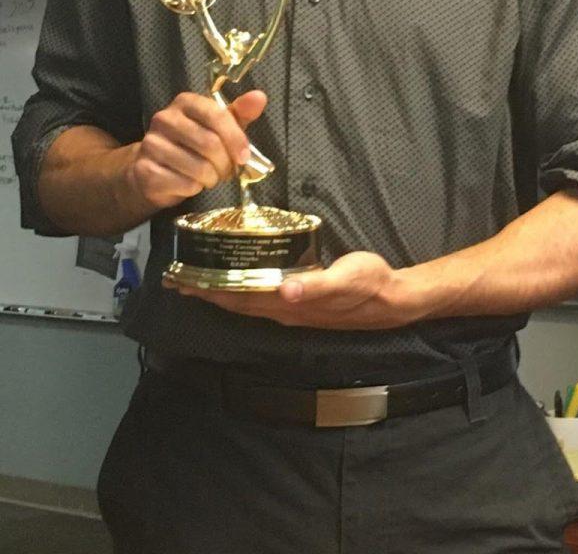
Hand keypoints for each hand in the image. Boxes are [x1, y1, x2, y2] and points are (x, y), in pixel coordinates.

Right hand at [129, 89, 266, 209]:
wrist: (153, 169)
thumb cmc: (193, 144)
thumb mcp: (219, 126)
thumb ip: (240, 112)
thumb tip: (260, 97)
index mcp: (185, 102)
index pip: (216, 116)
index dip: (235, 138)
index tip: (244, 156)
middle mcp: (164, 118)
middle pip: (209, 144)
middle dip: (225, 164)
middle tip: (226, 171)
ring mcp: (151, 143)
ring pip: (198, 167)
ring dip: (211, 178)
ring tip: (209, 177)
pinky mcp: (145, 169)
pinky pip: (184, 184)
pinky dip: (195, 189)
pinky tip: (191, 184)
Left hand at [163, 251, 423, 329]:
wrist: (392, 299)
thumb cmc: (368, 285)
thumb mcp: (347, 279)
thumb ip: (316, 286)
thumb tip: (284, 292)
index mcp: (288, 304)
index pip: (239, 297)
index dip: (209, 290)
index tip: (181, 281)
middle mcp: (283, 310)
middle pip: (235, 302)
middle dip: (204, 292)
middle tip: (174, 280)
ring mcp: (290, 309)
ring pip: (244, 302)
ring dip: (218, 293)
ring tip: (195, 283)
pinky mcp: (298, 303)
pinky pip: (258, 298)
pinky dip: (239, 291)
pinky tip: (235, 283)